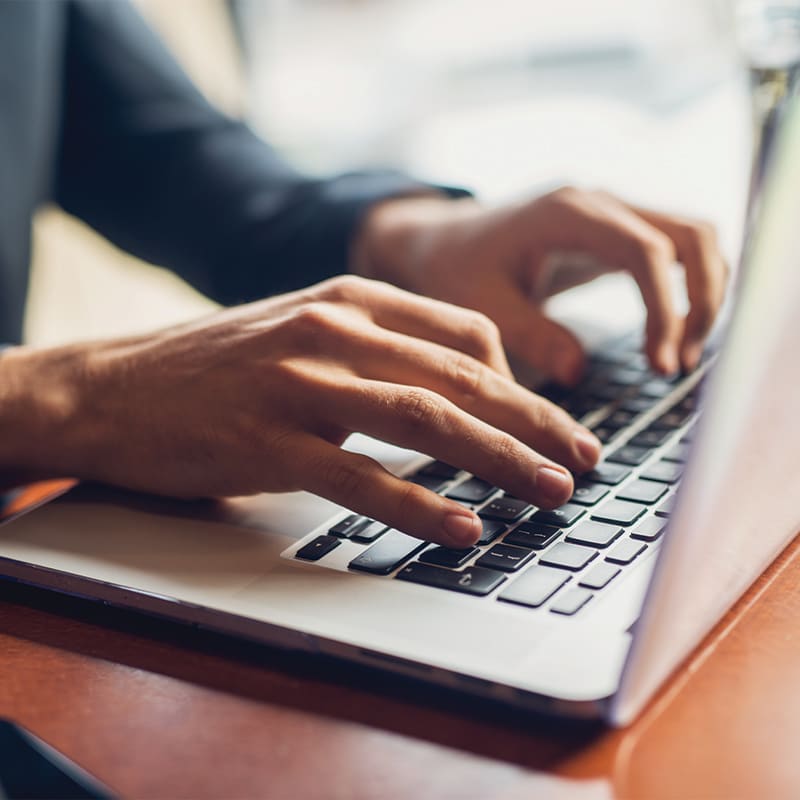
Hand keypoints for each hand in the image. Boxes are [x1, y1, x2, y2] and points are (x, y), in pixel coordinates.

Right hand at [0, 276, 600, 547]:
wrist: (114, 387)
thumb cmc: (219, 367)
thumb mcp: (303, 332)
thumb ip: (374, 349)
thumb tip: (453, 391)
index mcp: (350, 298)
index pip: (465, 333)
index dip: (523, 382)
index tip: (555, 422)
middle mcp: (332, 329)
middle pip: (461, 378)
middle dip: (535, 422)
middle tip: (586, 460)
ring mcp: (299, 382)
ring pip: (424, 420)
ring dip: (498, 460)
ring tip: (550, 493)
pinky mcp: (268, 441)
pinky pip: (361, 476)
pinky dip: (419, 505)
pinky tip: (462, 529)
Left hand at [355, 187, 728, 382]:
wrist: (446, 240)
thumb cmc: (457, 269)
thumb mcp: (480, 304)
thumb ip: (528, 334)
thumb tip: (577, 373)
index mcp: (566, 213)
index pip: (644, 250)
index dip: (664, 308)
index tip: (660, 364)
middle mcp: (599, 202)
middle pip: (690, 234)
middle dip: (702, 300)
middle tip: (681, 363)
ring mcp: (613, 212)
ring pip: (694, 236)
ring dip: (705, 293)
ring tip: (681, 356)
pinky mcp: (617, 231)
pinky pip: (677, 248)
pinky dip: (690, 287)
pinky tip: (673, 333)